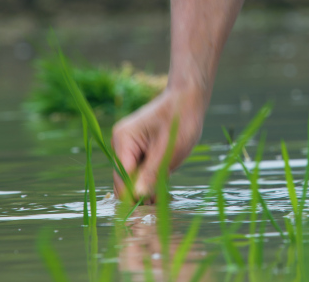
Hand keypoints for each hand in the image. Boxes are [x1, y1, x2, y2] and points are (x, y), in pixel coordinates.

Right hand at [111, 86, 205, 202]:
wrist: (188, 99)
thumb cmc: (180, 119)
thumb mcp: (169, 149)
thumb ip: (152, 172)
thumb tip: (138, 195)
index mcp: (124, 139)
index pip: (122, 176)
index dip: (133, 194)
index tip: (148, 209)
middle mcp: (121, 144)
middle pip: (124, 179)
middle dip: (140, 193)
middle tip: (159, 204)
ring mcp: (128, 148)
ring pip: (133, 178)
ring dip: (147, 188)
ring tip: (164, 196)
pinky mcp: (138, 151)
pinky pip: (140, 172)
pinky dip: (151, 180)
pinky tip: (164, 185)